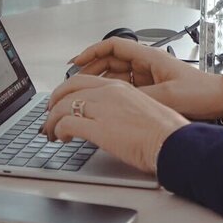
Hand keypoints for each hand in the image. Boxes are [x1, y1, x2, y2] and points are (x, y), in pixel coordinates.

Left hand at [43, 74, 188, 172]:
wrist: (173, 142)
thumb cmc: (164, 131)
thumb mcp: (140, 110)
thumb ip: (120, 110)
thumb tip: (108, 121)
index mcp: (120, 87)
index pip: (82, 81)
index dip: (64, 91)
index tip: (60, 102)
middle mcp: (109, 93)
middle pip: (67, 90)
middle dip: (53, 104)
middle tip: (49, 116)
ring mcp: (102, 108)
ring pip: (62, 106)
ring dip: (52, 121)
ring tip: (52, 133)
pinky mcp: (99, 128)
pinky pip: (66, 123)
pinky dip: (58, 131)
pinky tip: (61, 138)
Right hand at [65, 37, 222, 121]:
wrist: (220, 100)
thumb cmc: (200, 91)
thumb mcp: (165, 95)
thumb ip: (138, 96)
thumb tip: (113, 100)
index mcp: (149, 56)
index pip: (113, 46)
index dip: (92, 51)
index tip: (76, 61)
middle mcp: (146, 63)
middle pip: (111, 61)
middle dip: (91, 69)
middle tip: (74, 82)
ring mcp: (148, 76)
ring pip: (116, 75)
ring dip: (100, 82)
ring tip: (84, 93)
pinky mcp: (152, 89)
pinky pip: (126, 87)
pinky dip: (112, 92)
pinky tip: (104, 102)